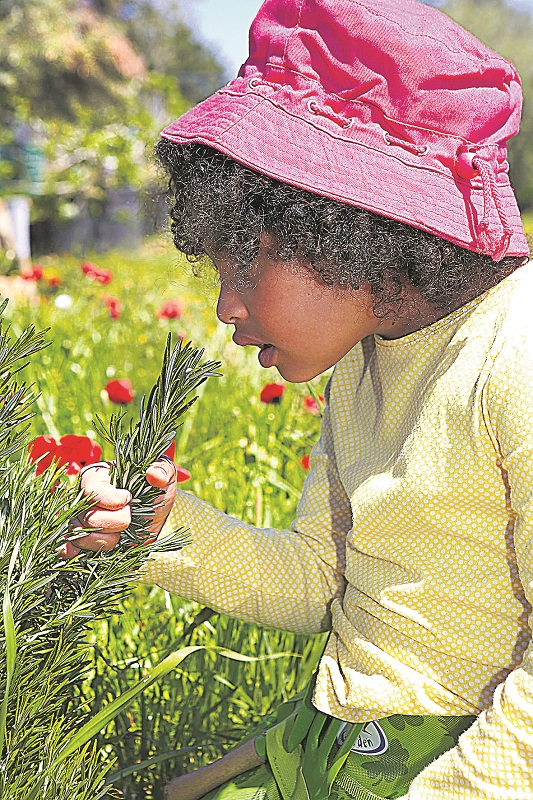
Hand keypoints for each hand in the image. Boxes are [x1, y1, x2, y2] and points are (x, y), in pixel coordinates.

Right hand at [61, 457, 176, 557]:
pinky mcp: (83, 540)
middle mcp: (84, 498)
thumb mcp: (165, 477)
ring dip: (105, 541)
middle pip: (88, 516)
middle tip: (129, 520)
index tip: (129, 499)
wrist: (155, 518)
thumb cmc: (156, 491)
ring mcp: (80, 520)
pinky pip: (67, 549)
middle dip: (115, 522)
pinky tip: (84, 553)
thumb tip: (153, 474)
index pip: (93, 490)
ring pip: (80, 535)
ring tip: (120, 535)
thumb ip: (162, 471)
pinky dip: (73, 553)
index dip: (111, 499)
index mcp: (98, 476)